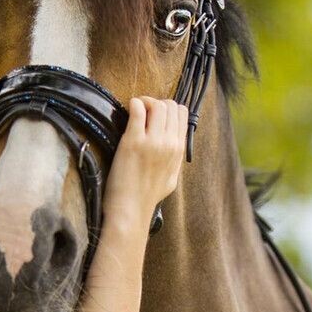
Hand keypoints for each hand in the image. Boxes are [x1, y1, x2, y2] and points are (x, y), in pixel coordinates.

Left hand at [103, 95, 188, 228]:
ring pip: (157, 104)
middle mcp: (169, 144)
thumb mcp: (171, 178)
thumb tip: (174, 146)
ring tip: (135, 110)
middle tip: (143, 111)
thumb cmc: (147, 197)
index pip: (182, 114)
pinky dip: (134, 104)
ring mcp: (152, 142)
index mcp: (178, 150)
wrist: (131, 210)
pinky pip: (138, 110)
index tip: (156, 116)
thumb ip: (174, 159)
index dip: (168, 109)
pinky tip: (128, 110)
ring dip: (145, 101)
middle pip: (170, 105)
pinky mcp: (133, 142)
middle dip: (156, 103)